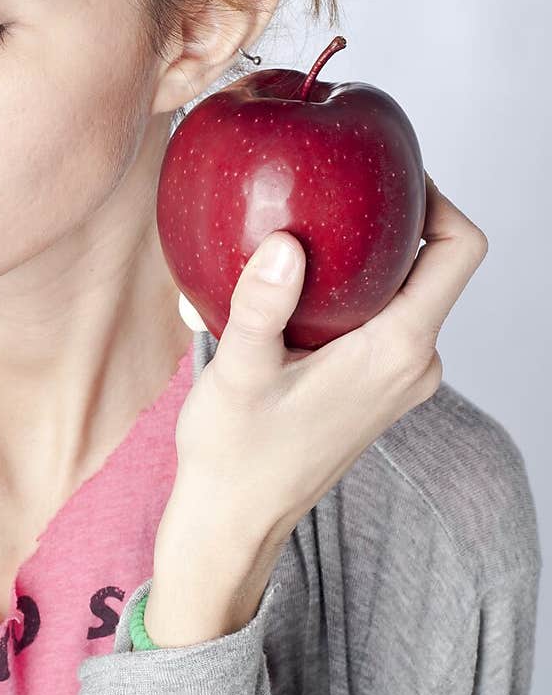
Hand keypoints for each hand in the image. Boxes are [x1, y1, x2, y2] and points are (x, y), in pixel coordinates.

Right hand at [146, 174, 488, 645]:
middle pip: (437, 264)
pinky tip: (301, 283)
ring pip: (410, 291)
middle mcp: (414, 364)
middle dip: (396, 218)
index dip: (438, 196)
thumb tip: (287, 245)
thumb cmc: (234, 456)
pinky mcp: (379, 389)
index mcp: (395, 352)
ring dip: (372, 256)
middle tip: (335, 188)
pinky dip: (358, 290)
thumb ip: (263, 307)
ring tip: (312, 229)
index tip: (386, 173)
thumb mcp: (240, 374)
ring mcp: (400, 380)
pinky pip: (387, 319)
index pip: (459, 250)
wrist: (235, 520)